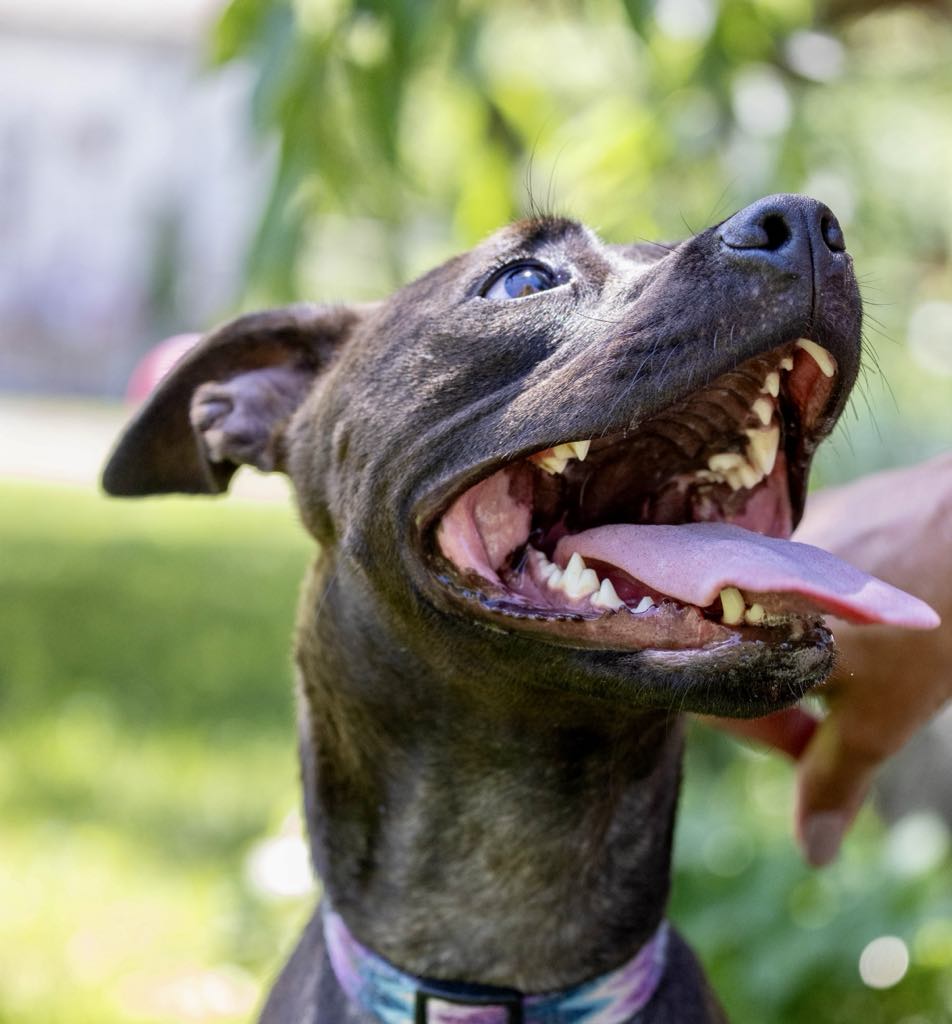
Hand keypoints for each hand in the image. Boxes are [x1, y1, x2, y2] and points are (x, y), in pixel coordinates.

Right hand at [709, 452, 951, 864]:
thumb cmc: (928, 634)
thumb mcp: (879, 721)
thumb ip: (832, 781)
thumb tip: (810, 853)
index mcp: (745, 640)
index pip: (713, 702)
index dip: (759, 736)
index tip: (809, 745)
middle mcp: (741, 588)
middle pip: (733, 656)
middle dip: (779, 691)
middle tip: (837, 704)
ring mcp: (774, 548)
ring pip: (759, 613)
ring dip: (791, 646)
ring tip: (860, 655)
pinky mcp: (810, 519)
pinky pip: (785, 575)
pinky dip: (808, 604)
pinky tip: (865, 613)